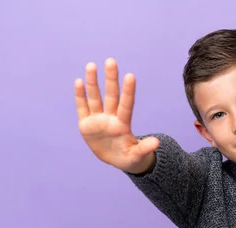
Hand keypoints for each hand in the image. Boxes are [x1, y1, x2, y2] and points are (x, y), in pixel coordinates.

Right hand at [75, 58, 158, 173]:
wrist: (116, 159)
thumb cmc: (130, 157)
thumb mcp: (137, 156)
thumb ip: (145, 148)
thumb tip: (157, 143)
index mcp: (123, 125)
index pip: (126, 105)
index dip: (128, 91)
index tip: (130, 76)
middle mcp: (110, 118)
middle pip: (111, 96)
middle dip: (111, 79)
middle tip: (111, 61)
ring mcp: (98, 120)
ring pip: (95, 98)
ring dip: (92, 82)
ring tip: (91, 65)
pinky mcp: (86, 124)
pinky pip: (82, 108)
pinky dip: (80, 96)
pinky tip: (79, 82)